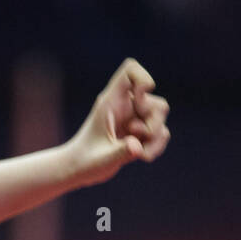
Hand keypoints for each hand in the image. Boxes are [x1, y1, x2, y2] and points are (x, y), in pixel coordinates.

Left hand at [65, 58, 170, 187]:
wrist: (79, 168)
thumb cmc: (84, 160)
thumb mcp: (102, 159)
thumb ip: (120, 152)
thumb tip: (137, 147)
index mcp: (111, 102)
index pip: (130, 71)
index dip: (143, 78)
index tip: (141, 99)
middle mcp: (126, 106)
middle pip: (157, 103)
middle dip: (154, 124)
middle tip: (135, 138)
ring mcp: (135, 118)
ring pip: (161, 120)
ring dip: (155, 139)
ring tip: (139, 154)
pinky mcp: (141, 132)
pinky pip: (161, 133)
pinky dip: (155, 146)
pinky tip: (141, 156)